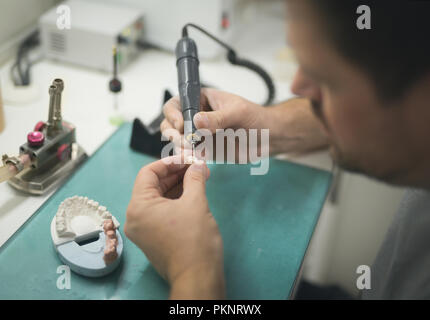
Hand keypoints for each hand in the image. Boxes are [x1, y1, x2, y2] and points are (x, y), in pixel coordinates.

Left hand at [124, 156, 224, 298]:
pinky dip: (175, 201)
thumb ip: (194, 178)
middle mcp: (135, 218)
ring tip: (198, 178)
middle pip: (153, 185)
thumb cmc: (194, 239)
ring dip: (177, 186)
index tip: (188, 158)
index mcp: (138, 207)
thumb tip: (197, 165)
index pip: (148, 173)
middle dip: (176, 174)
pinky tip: (192, 193)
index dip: (169, 162)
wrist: (198, 276)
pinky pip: (161, 212)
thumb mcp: (196, 202)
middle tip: (197, 166)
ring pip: (158, 199)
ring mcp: (143, 230)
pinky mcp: (153, 238)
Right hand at [160, 88, 269, 161]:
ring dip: (178, 147)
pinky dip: (188, 158)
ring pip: (178, 140)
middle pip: (171, 122)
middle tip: (184, 142)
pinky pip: (190, 154)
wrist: (270, 139)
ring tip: (188, 153)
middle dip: (172, 133)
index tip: (181, 125)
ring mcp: (199, 134)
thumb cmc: (257, 118)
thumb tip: (197, 121)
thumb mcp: (238, 113)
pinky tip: (194, 160)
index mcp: (202, 99)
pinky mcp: (205, 149)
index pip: (177, 103)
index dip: (173, 113)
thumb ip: (218, 118)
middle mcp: (196, 116)